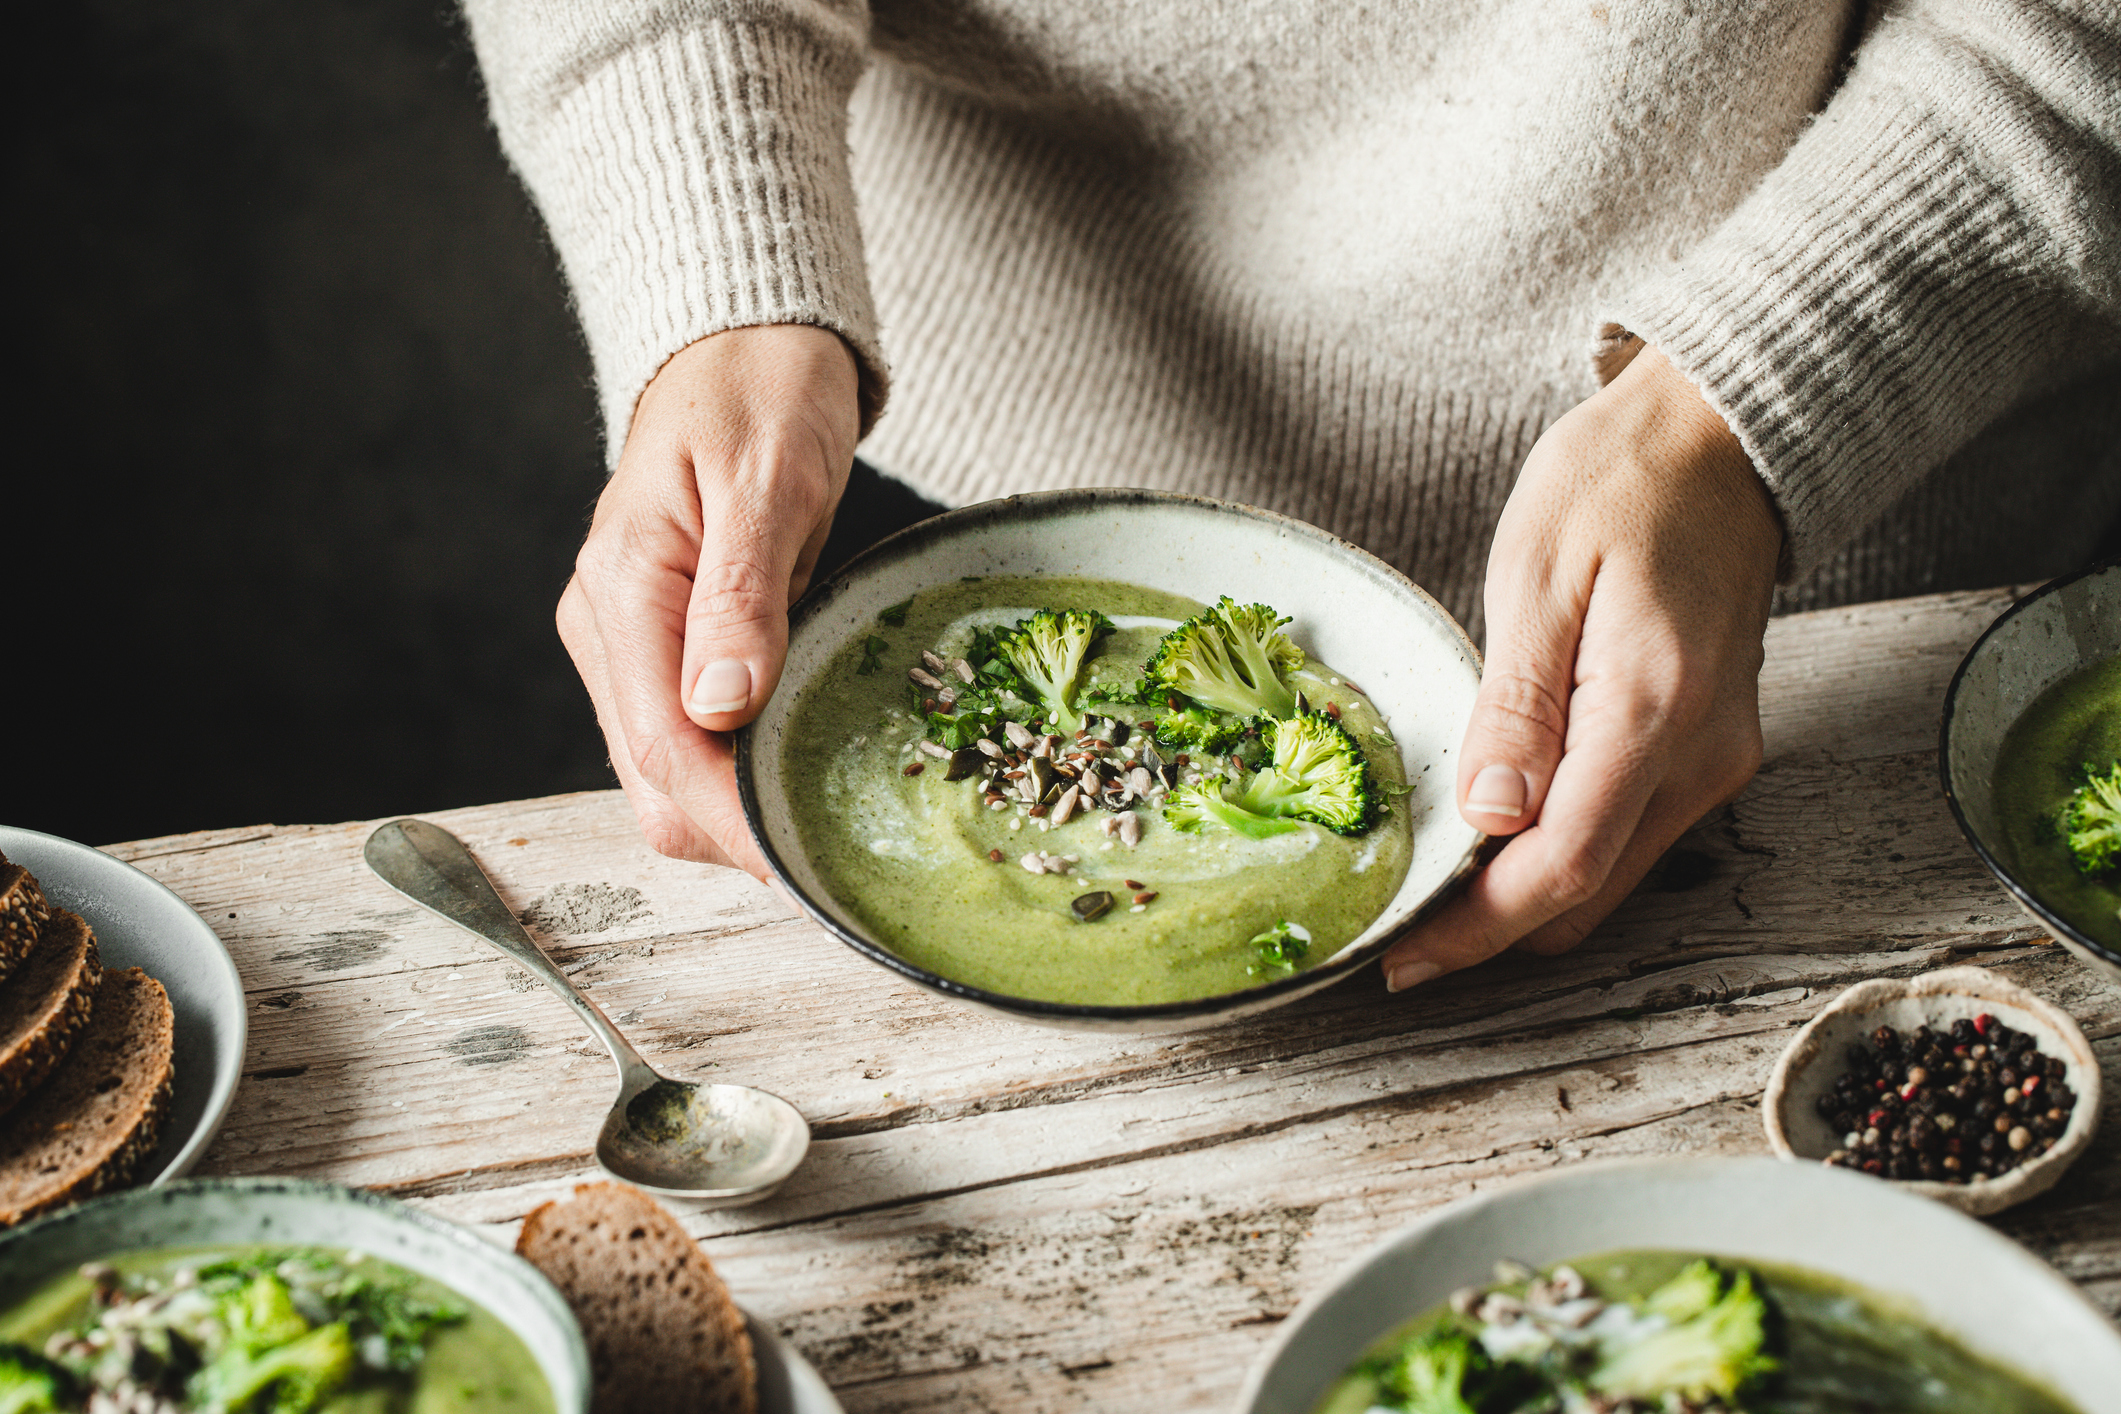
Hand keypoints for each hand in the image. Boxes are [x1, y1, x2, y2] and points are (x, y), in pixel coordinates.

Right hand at [559, 325, 860, 876]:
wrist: (746, 341)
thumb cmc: (762, 389)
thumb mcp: (769, 480)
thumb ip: (742, 596)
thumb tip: (722, 708)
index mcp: (623, 588)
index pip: (665, 751)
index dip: (733, 824)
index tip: (803, 868)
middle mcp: (607, 626)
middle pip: (656, 784)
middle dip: (736, 833)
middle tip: (837, 855)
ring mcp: (629, 638)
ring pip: (668, 774)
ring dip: (739, 810)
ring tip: (829, 824)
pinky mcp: (662, 641)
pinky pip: (690, 737)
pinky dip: (739, 770)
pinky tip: (799, 774)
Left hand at [1380, 346, 1782, 990]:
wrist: (1722, 437)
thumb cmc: (1621, 482)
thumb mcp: (1537, 575)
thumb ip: (1517, 705)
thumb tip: (1490, 817)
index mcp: (1652, 709)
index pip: (1562, 867)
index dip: (1477, 929)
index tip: (1402, 954)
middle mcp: (1701, 755)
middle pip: (1588, 894)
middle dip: (1492, 927)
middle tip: (1399, 924)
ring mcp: (1717, 758)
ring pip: (1612, 876)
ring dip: (1526, 894)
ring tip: (1434, 884)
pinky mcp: (1711, 748)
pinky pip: (1630, 834)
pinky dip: (1564, 851)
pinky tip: (1500, 831)